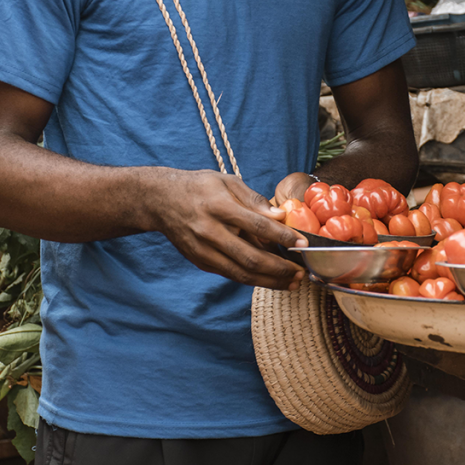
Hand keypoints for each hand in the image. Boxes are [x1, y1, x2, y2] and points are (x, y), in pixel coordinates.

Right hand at [147, 169, 306, 289]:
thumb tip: (282, 216)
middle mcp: (209, 231)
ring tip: (292, 283)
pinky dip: (253, 280)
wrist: (161, 201)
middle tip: (301, 273)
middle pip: (250, 257)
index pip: (256, 225)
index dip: (282, 236)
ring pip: (241, 273)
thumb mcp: (227, 182)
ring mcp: (203, 250)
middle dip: (279, 269)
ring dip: (270, 281)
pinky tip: (271, 280)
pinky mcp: (201, 262)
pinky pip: (231, 275)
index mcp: (219, 206)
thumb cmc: (200, 187)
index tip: (303, 243)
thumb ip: (254, 200)